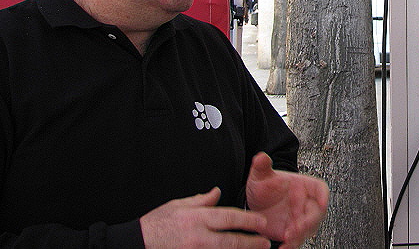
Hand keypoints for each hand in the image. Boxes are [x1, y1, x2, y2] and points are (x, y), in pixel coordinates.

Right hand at [140, 187, 270, 248]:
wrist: (136, 243)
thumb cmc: (156, 223)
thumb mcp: (178, 205)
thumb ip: (201, 201)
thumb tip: (218, 192)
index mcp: (197, 218)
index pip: (228, 217)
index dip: (248, 220)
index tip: (262, 222)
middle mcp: (197, 236)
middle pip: (230, 241)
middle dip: (250, 242)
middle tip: (266, 243)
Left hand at [246, 152, 329, 248]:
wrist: (255, 204)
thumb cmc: (264, 187)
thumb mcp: (261, 175)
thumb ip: (262, 166)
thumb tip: (262, 156)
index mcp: (303, 186)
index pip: (320, 189)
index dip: (323, 196)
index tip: (322, 202)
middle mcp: (305, 203)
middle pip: (317, 212)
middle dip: (310, 221)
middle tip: (298, 227)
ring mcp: (300, 219)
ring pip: (309, 229)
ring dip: (301, 234)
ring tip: (288, 238)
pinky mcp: (292, 232)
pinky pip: (297, 240)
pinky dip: (292, 245)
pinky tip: (284, 247)